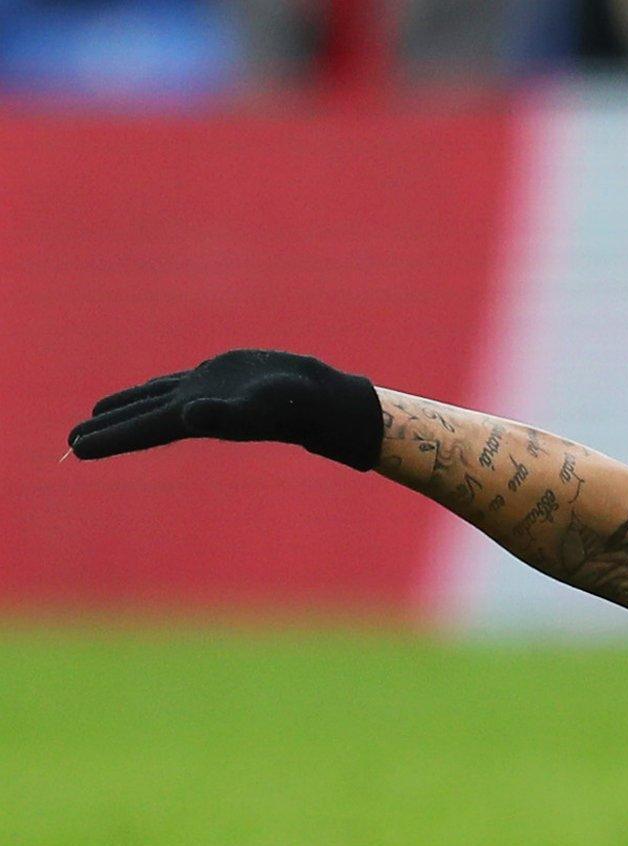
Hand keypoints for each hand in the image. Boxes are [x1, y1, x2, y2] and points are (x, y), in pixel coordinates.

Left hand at [67, 349, 383, 469]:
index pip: (141, 430)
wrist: (318, 399)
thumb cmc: (290, 406)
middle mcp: (192, 408)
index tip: (75, 449)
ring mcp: (203, 392)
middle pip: (139, 419)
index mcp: (193, 418)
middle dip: (107, 428)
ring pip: (152, 400)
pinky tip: (148, 390)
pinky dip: (153, 388)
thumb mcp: (255, 408)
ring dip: (124, 408)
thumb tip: (188, 415)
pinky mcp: (217, 377)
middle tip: (71, 442)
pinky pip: (174, 383)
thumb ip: (222, 414)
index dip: (108, 438)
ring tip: (96, 413)